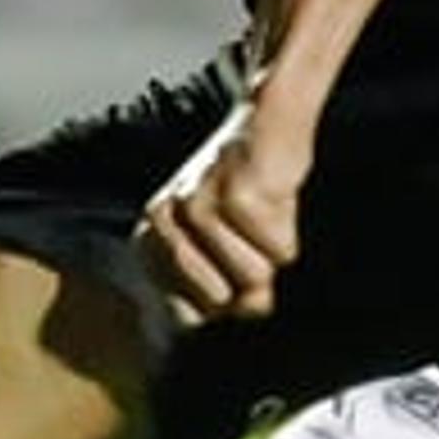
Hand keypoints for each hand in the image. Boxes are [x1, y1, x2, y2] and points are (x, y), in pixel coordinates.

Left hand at [137, 95, 311, 326]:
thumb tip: (237, 319)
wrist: (267, 120)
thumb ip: (212, 290)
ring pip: (254, 280)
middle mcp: (163, 224)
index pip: (186, 318)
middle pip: (224, 303)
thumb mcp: (214, 244)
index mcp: (148, 242)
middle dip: (251, 281)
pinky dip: (289, 232)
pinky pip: (280, 252)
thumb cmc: (243, 189)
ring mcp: (196, 207)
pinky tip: (277, 198)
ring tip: (263, 215)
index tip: (231, 273)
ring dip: (272, 254)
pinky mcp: (235, 195)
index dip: (222, 306)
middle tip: (251, 238)